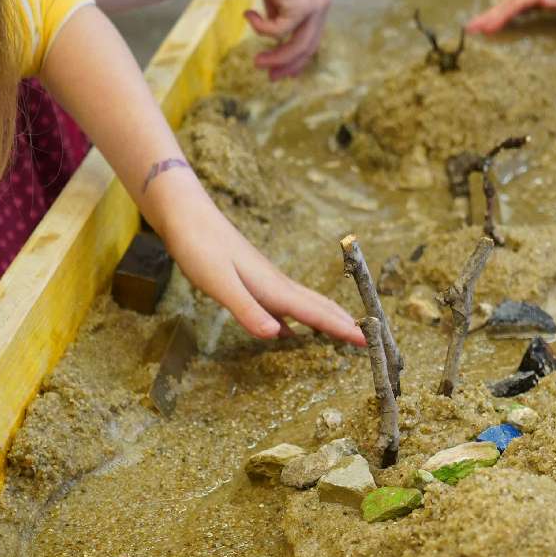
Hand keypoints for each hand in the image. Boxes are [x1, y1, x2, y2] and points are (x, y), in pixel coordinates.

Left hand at [152, 177, 364, 343]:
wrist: (185, 214)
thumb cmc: (199, 247)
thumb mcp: (220, 284)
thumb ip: (248, 310)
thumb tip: (278, 336)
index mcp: (273, 289)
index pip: (315, 313)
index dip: (342, 329)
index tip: (368, 342)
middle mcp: (276, 285)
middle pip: (320, 307)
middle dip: (345, 323)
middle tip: (371, 340)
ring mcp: (267, 282)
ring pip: (306, 304)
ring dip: (327, 319)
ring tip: (345, 333)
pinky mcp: (254, 281)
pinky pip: (286, 306)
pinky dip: (298, 320)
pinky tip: (292, 332)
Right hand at [247, 0, 331, 78]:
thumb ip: (277, 9)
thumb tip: (270, 28)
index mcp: (317, 2)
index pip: (311, 37)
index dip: (297, 56)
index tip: (281, 68)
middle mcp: (321, 6)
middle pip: (308, 47)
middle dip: (289, 65)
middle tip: (271, 77)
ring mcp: (315, 7)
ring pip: (298, 45)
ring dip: (277, 58)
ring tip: (257, 63)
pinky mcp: (302, 7)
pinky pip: (280, 31)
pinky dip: (262, 29)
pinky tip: (248, 15)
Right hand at [467, 0, 555, 35]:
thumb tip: (541, 0)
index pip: (519, 2)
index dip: (502, 16)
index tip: (486, 28)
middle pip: (511, 2)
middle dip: (490, 16)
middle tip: (469, 30)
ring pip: (516, 4)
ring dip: (497, 14)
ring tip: (480, 27)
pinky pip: (526, 6)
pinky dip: (512, 13)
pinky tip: (506, 20)